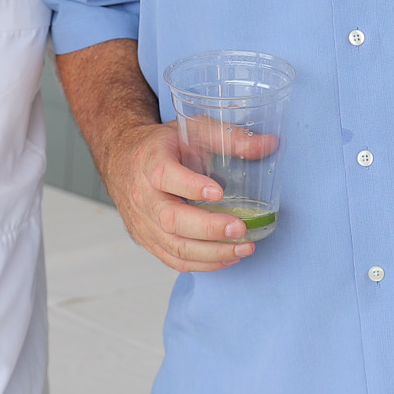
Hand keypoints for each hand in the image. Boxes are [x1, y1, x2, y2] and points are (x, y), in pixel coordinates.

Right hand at [106, 119, 258, 272]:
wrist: (122, 158)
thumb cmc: (163, 145)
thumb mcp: (193, 130)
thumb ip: (230, 138)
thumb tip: (270, 144)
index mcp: (150, 160)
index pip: (164, 175)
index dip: (190, 185)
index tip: (218, 191)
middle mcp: (142, 194)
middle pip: (170, 219)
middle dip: (208, 228)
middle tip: (241, 228)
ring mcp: (142, 221)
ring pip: (173, 246)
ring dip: (212, 252)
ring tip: (244, 248)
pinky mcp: (146, 239)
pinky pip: (173, 259)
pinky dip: (202, 264)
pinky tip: (227, 257)